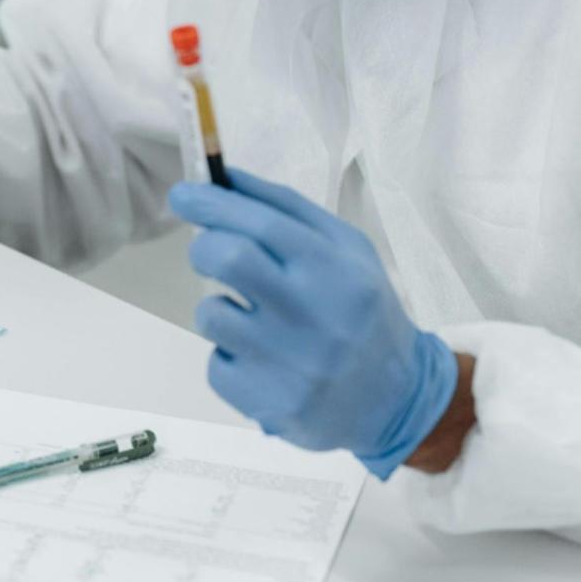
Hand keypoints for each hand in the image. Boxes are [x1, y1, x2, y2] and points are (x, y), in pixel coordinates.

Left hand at [169, 168, 457, 477]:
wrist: (397, 398)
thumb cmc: (361, 309)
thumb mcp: (347, 248)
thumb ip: (286, 208)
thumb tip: (224, 177)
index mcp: (336, 271)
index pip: (263, 224)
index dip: (214, 203)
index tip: (183, 194)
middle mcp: (315, 317)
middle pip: (227, 259)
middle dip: (203, 247)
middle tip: (208, 252)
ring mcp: (291, 365)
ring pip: (211, 314)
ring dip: (216, 307)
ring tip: (249, 315)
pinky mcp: (270, 404)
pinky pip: (216, 365)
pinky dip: (227, 355)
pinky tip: (261, 358)